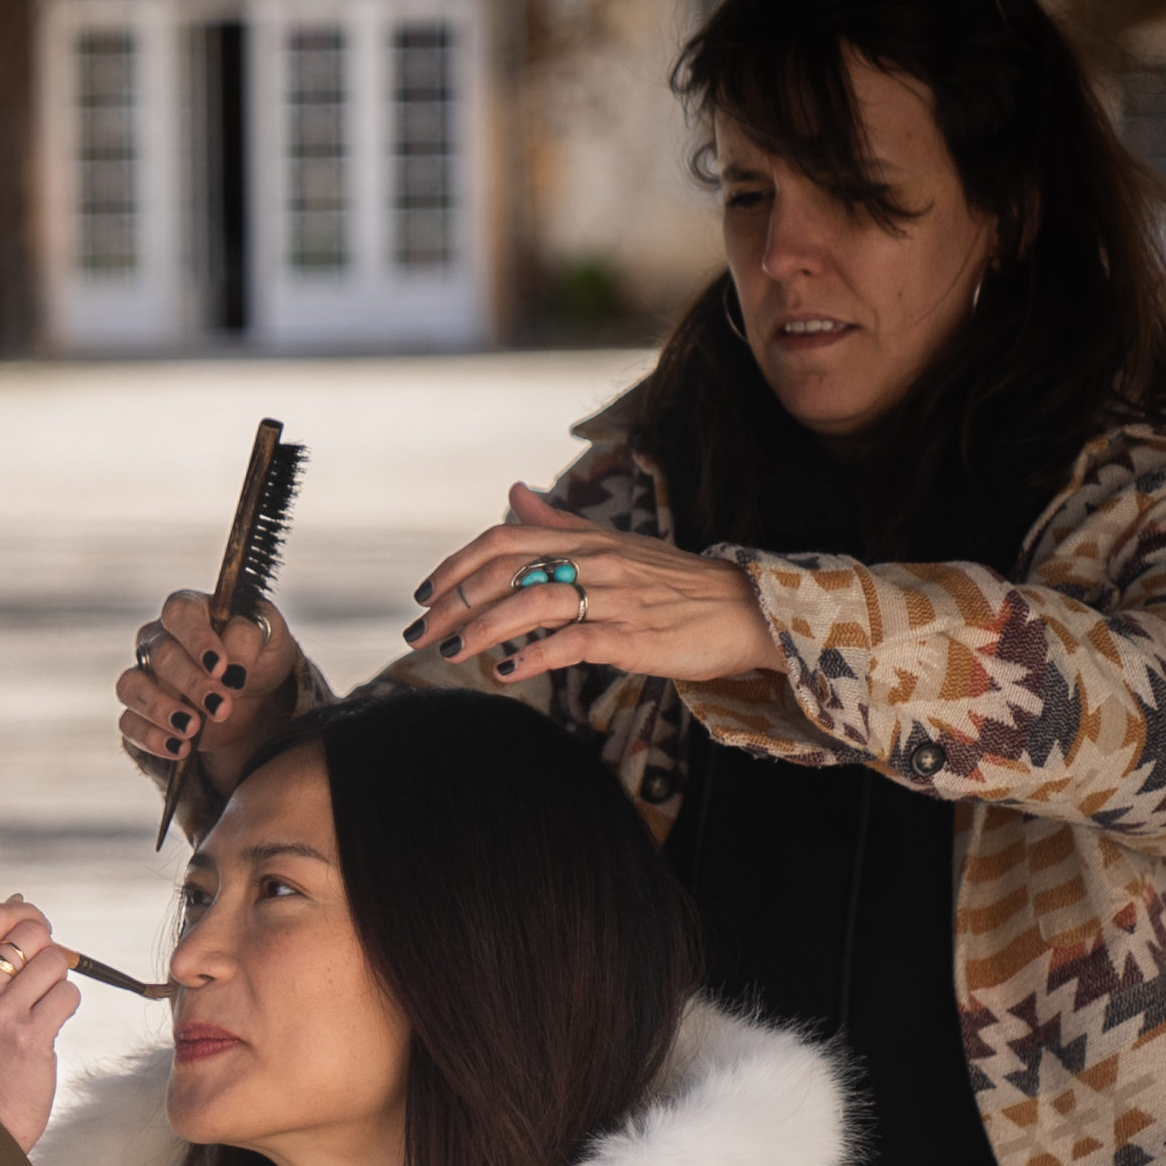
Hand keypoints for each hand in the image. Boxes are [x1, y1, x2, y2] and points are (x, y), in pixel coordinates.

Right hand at [0, 899, 80, 1153]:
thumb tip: (19, 904)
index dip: (19, 914)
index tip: (31, 929)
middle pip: (29, 933)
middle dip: (47, 948)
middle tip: (41, 977)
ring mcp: (0, 1014)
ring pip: (55, 963)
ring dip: (58, 983)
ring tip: (40, 1009)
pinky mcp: (30, 1036)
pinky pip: (68, 995)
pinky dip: (66, 1008)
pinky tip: (48, 1028)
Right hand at [116, 590, 303, 800]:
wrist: (256, 697)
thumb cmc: (259, 656)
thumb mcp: (270, 640)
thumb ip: (249, 639)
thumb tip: (229, 668)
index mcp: (190, 611)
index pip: (179, 614)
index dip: (196, 639)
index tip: (220, 667)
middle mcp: (159, 639)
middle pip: (161, 655)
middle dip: (191, 683)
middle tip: (220, 705)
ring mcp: (145, 676)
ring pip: (132, 687)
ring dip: (160, 710)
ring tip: (192, 729)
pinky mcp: (141, 713)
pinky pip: (129, 724)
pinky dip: (151, 738)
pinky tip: (180, 749)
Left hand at [404, 483, 784, 684]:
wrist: (744, 609)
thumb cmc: (674, 583)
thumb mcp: (613, 544)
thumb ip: (558, 522)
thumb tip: (515, 492)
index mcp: (584, 539)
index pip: (504, 539)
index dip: (456, 565)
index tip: (424, 595)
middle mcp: (593, 561)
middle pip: (505, 569)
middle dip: (453, 602)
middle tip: (420, 633)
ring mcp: (612, 597)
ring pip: (532, 601)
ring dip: (483, 628)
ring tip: (452, 654)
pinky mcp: (631, 636)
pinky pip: (572, 642)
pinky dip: (532, 657)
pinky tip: (504, 673)